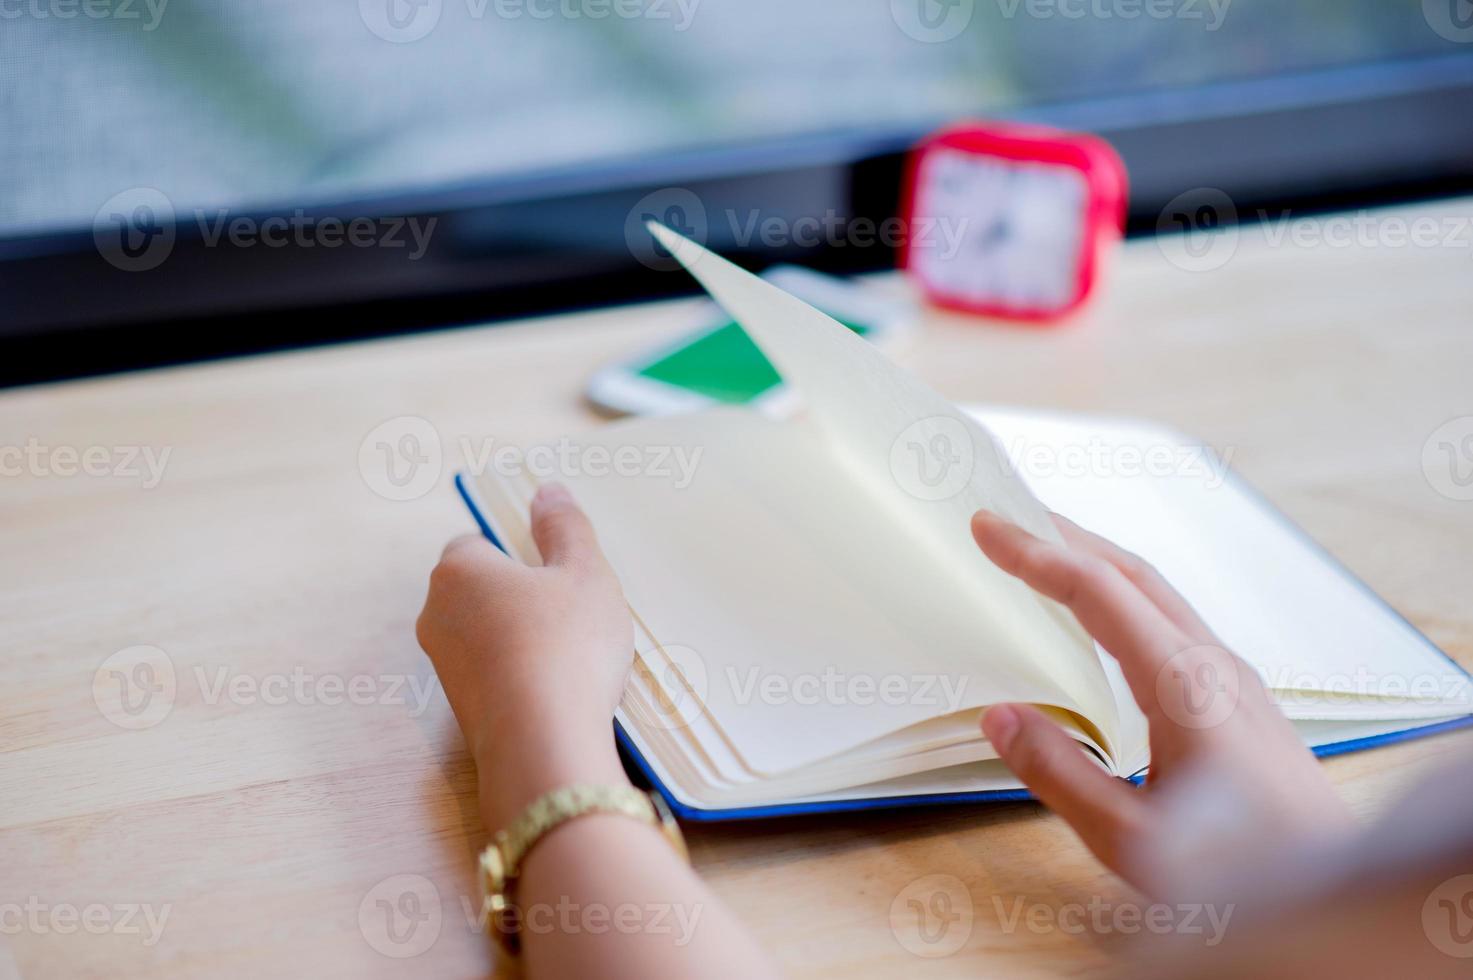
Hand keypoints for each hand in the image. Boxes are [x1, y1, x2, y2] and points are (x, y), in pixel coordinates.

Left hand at [417, 482, 634, 827]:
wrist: (544, 745)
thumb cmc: (565, 646)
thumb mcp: (584, 572)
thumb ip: (566, 526)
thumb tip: (547, 491)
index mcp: (457, 570)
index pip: (479, 541)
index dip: (521, 550)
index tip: (558, 568)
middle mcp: (436, 616)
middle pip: (483, 589)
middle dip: (524, 595)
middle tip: (575, 608)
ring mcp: (444, 667)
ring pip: (489, 635)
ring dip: (525, 638)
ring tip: (576, 653)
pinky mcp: (461, 710)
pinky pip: (495, 675)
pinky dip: (524, 675)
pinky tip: (562, 689)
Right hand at [972, 510, 1355, 899]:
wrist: (1338, 896)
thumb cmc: (1247, 878)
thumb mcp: (1131, 840)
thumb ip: (1060, 773)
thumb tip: (1001, 717)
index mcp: (1185, 686)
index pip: (1098, 593)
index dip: (1035, 554)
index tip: (987, 528)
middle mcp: (1216, 667)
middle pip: (1133, 573)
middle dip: (1065, 538)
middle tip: (1007, 522)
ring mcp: (1236, 681)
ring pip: (1157, 595)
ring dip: (1097, 565)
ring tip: (1045, 558)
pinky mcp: (1242, 702)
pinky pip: (1173, 623)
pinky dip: (1124, 599)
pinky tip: (1104, 624)